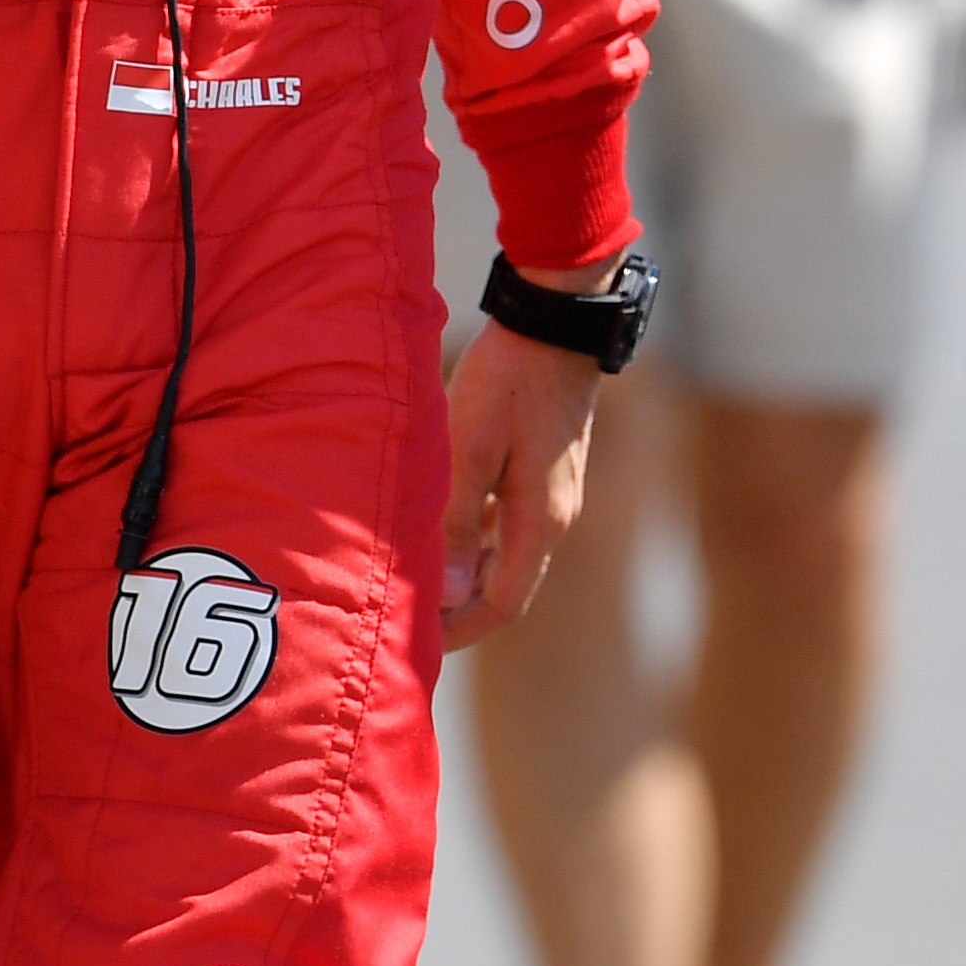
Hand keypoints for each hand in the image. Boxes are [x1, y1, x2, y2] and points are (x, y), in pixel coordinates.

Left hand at [440, 323, 603, 649]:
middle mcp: (555, 516)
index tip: (416, 645)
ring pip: (507, 555)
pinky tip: (444, 524)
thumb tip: (447, 595)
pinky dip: (476, 538)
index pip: (502, 606)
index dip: (458, 632)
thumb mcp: (470, 448)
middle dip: (459, 610)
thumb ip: (456, 521)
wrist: (558, 320)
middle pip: (506, 587)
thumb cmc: (510, 379)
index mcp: (541, 521)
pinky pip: (510, 523)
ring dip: (466, 574)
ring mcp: (555, 492)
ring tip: (417, 576)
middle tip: (407, 617)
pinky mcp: (547, 468)